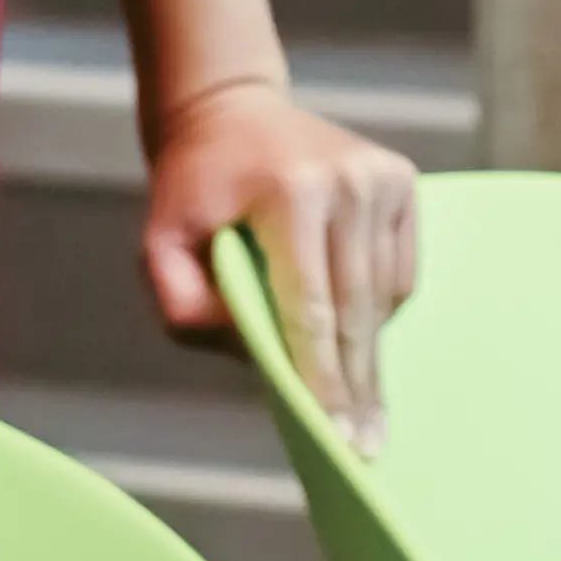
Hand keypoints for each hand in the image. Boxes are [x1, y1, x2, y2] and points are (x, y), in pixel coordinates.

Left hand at [142, 80, 420, 452]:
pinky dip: (376, 309)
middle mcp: (348, 181)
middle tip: (365, 449)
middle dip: (357, 387)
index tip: (335, 436)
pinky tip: (347, 325)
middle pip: (356, 310)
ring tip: (354, 400)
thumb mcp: (158, 243)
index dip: (323, 377)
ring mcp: (382, 178)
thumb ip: (183, 303)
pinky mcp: (402, 182)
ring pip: (383, 296)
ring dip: (364, 349)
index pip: (312, 306)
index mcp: (289, 192)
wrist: (230, 111)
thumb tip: (251, 347)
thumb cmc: (192, 189)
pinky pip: (399, 273)